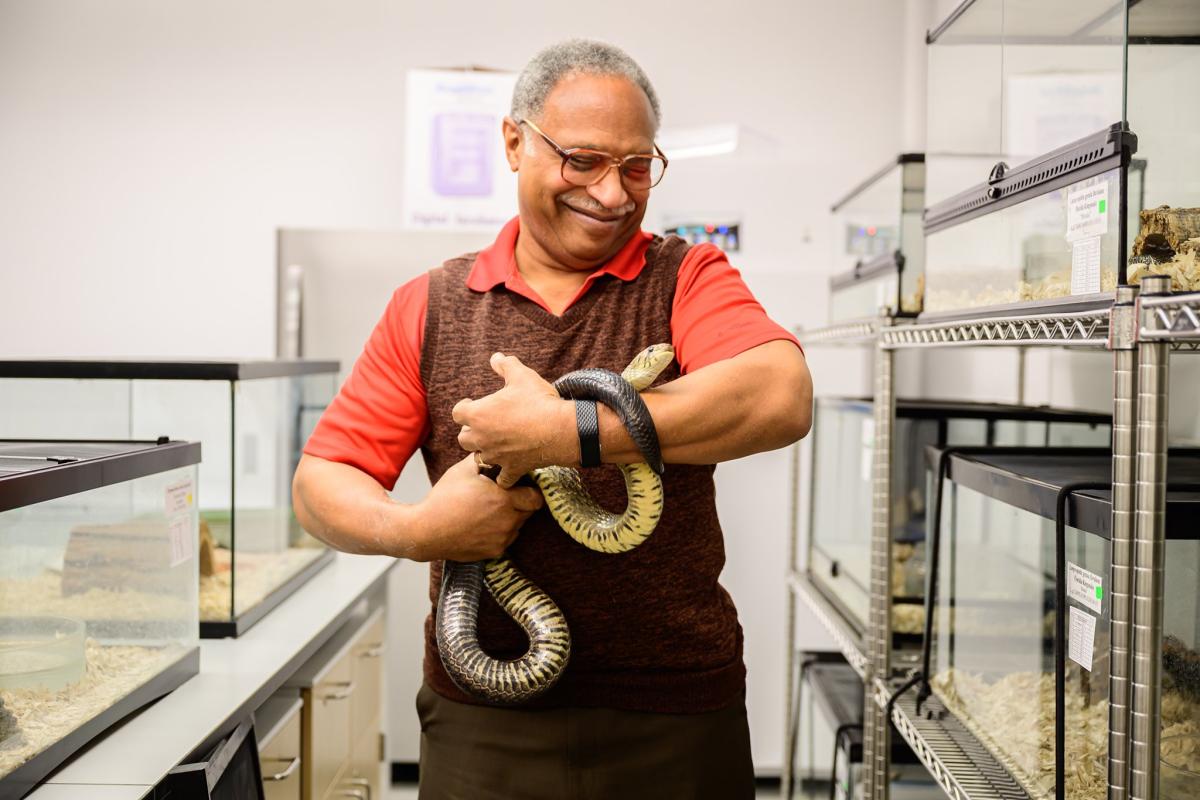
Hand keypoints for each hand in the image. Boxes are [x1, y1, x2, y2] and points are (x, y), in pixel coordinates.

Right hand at [409, 453, 542, 560]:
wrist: (426, 531)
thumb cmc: (443, 500)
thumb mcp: (462, 471)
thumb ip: (482, 460)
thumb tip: (491, 450)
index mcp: (504, 500)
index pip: (536, 497)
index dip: (530, 490)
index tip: (521, 487)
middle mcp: (508, 521)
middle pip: (529, 512)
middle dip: (521, 503)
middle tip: (504, 497)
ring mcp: (502, 539)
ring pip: (518, 526)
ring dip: (511, 518)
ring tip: (490, 511)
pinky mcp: (494, 552)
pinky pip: (506, 540)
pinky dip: (500, 533)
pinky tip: (483, 525)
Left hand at [453, 352, 576, 487]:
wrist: (560, 429)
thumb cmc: (538, 401)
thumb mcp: (522, 376)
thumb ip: (506, 365)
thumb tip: (496, 357)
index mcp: (478, 414)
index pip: (457, 412)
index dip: (464, 407)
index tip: (472, 403)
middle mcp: (482, 437)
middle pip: (463, 439)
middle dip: (471, 432)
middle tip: (483, 425)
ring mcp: (496, 456)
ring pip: (479, 458)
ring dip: (484, 452)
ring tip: (495, 445)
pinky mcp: (512, 469)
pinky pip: (501, 479)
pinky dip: (503, 475)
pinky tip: (509, 469)